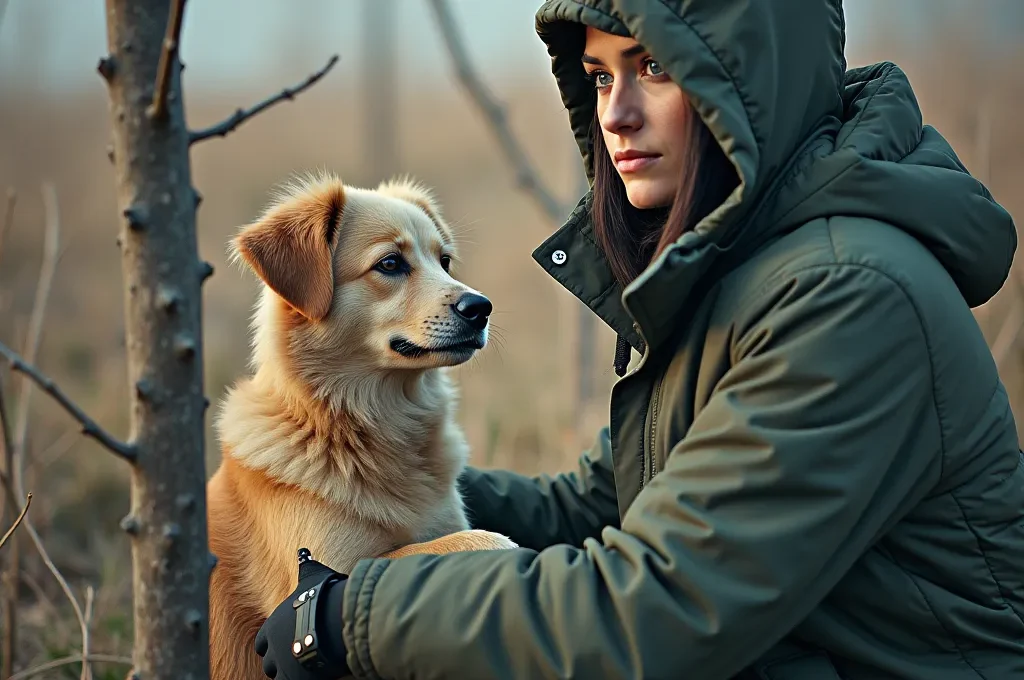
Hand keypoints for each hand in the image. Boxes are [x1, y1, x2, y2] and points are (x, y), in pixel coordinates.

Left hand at [254, 548, 349, 678]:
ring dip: (291, 671)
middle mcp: (273, 648)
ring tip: (308, 664)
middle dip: (280, 660)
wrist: (336, 618)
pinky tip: (314, 672)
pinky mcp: (297, 678)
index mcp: (272, 626)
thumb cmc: (323, 595)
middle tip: (298, 654)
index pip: (262, 642)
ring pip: (280, 676)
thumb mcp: (311, 577)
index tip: (287, 639)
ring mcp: (284, 665)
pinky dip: (302, 678)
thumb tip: (303, 550)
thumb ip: (304, 566)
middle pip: (269, 662)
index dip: (274, 642)